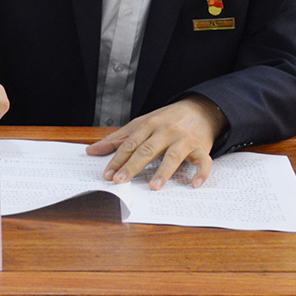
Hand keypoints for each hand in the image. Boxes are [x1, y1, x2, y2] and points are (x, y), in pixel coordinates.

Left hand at [87, 96, 225, 188]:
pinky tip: (194, 184)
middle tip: (121, 181)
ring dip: (163, 171)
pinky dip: (201, 172)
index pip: (130, 144)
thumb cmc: (167, 119)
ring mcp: (184, 139)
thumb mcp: (141, 124)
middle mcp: (166, 132)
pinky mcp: (201, 147)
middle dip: (133, 166)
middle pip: (148, 150)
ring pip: (173, 156)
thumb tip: (92, 151)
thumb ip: (117, 138)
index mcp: (149, 125)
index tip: (108, 174)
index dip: (118, 159)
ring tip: (154, 186)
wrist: (200, 109)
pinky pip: (203, 161)